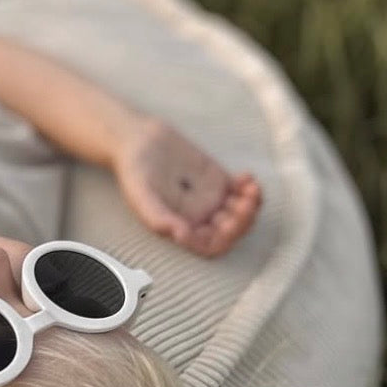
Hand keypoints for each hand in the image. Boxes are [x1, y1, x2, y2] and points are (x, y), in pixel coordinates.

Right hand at [112, 117, 261, 256]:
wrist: (139, 141)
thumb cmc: (135, 172)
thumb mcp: (141, 196)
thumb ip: (158, 218)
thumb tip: (181, 236)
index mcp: (181, 228)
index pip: (210, 245)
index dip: (222, 240)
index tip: (225, 225)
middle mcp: (199, 218)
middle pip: (231, 231)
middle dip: (243, 222)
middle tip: (245, 205)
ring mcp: (212, 199)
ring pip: (241, 212)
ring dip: (251, 205)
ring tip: (251, 188)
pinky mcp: (219, 180)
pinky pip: (242, 191)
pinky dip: (250, 187)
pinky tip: (246, 177)